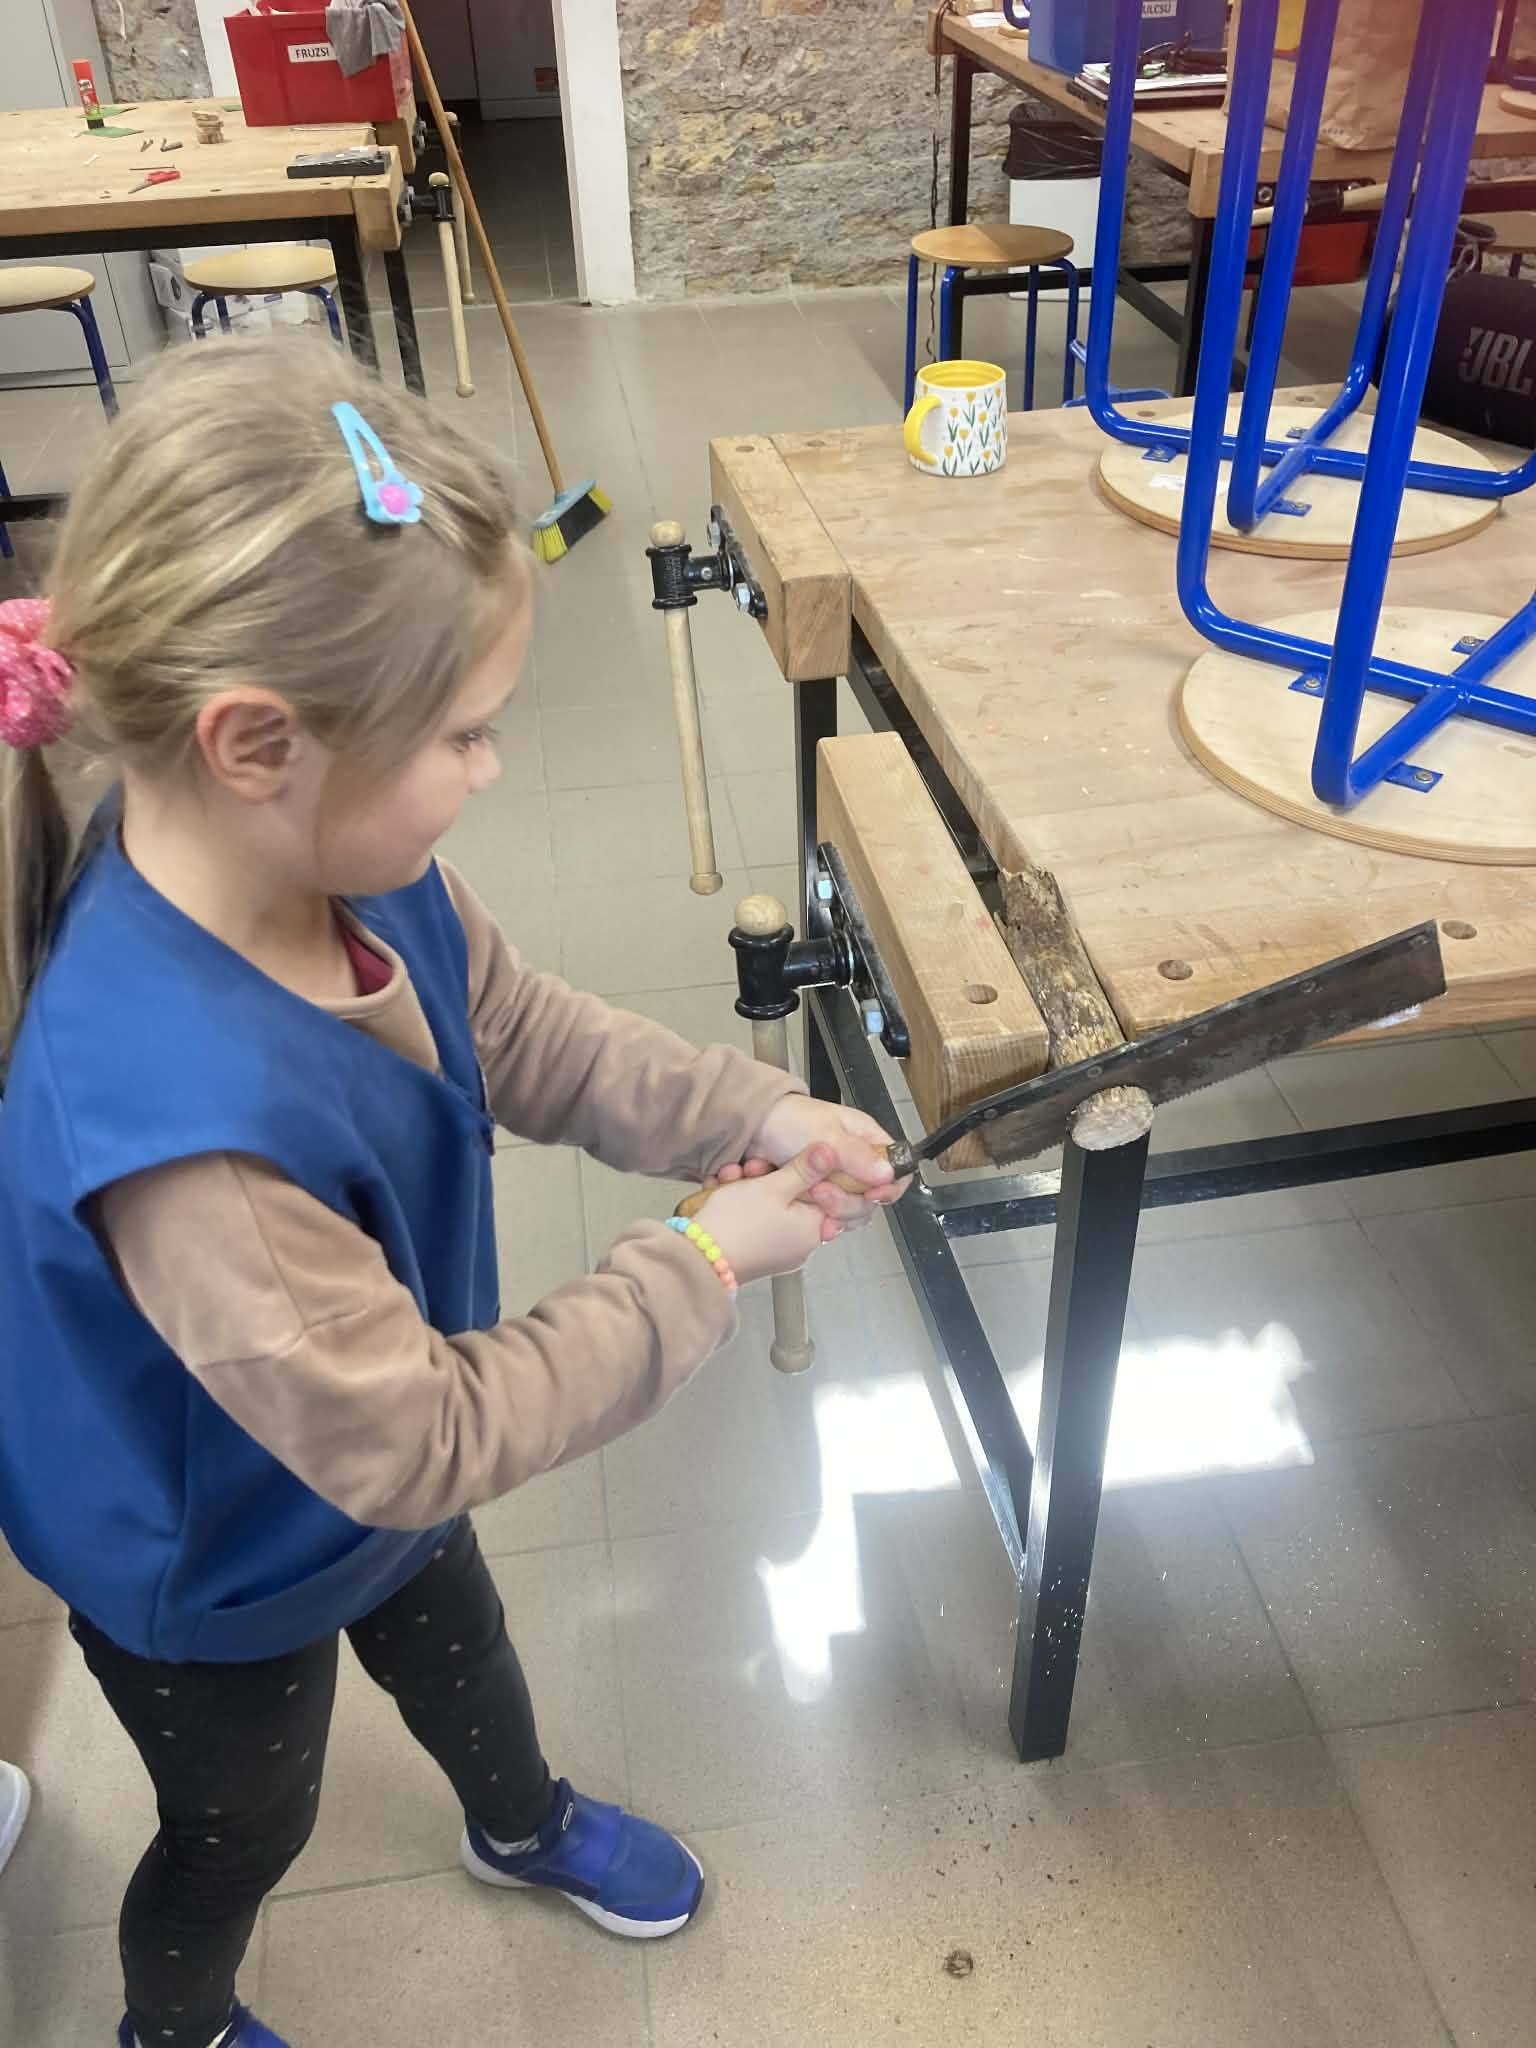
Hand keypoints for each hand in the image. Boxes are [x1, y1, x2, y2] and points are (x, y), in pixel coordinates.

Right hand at [692, 1144, 848, 1286]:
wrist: (698, 1257)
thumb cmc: (739, 1223)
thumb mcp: (775, 1187)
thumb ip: (805, 1169)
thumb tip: (831, 1153)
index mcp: (813, 1230)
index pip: (821, 1193)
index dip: (801, 1171)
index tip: (784, 1161)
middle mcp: (798, 1245)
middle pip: (791, 1198)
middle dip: (765, 1177)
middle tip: (748, 1169)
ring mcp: (774, 1251)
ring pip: (767, 1206)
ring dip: (746, 1186)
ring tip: (727, 1178)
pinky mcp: (751, 1252)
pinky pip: (751, 1220)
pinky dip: (736, 1204)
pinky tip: (719, 1191)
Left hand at [713, 1094, 912, 1229]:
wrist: (751, 1128)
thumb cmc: (788, 1120)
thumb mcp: (825, 1133)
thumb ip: (857, 1155)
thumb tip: (888, 1174)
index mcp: (866, 1141)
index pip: (896, 1170)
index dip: (889, 1187)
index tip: (873, 1196)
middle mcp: (856, 1164)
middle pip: (871, 1199)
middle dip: (847, 1202)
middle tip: (821, 1192)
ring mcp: (837, 1183)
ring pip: (849, 1212)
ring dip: (828, 1210)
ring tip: (806, 1193)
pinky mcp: (817, 1198)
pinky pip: (825, 1217)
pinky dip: (812, 1216)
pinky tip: (797, 1204)